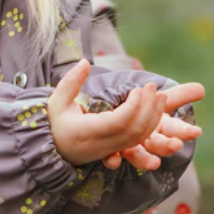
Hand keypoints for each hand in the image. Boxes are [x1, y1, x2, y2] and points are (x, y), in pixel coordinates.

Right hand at [48, 60, 203, 168]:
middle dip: (148, 108)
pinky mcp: (117, 151)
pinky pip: (138, 141)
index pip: (117, 122)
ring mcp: (110, 150)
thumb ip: (70, 81)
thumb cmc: (55, 123)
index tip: (137, 89)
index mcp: (86, 131)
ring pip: (139, 138)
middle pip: (133, 131)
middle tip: (152, 87)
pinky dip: (150, 125)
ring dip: (153, 116)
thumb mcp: (57, 101)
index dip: (133, 106)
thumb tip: (85, 62)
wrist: (53, 149)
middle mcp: (101, 144)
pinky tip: (154, 109)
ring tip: (159, 95)